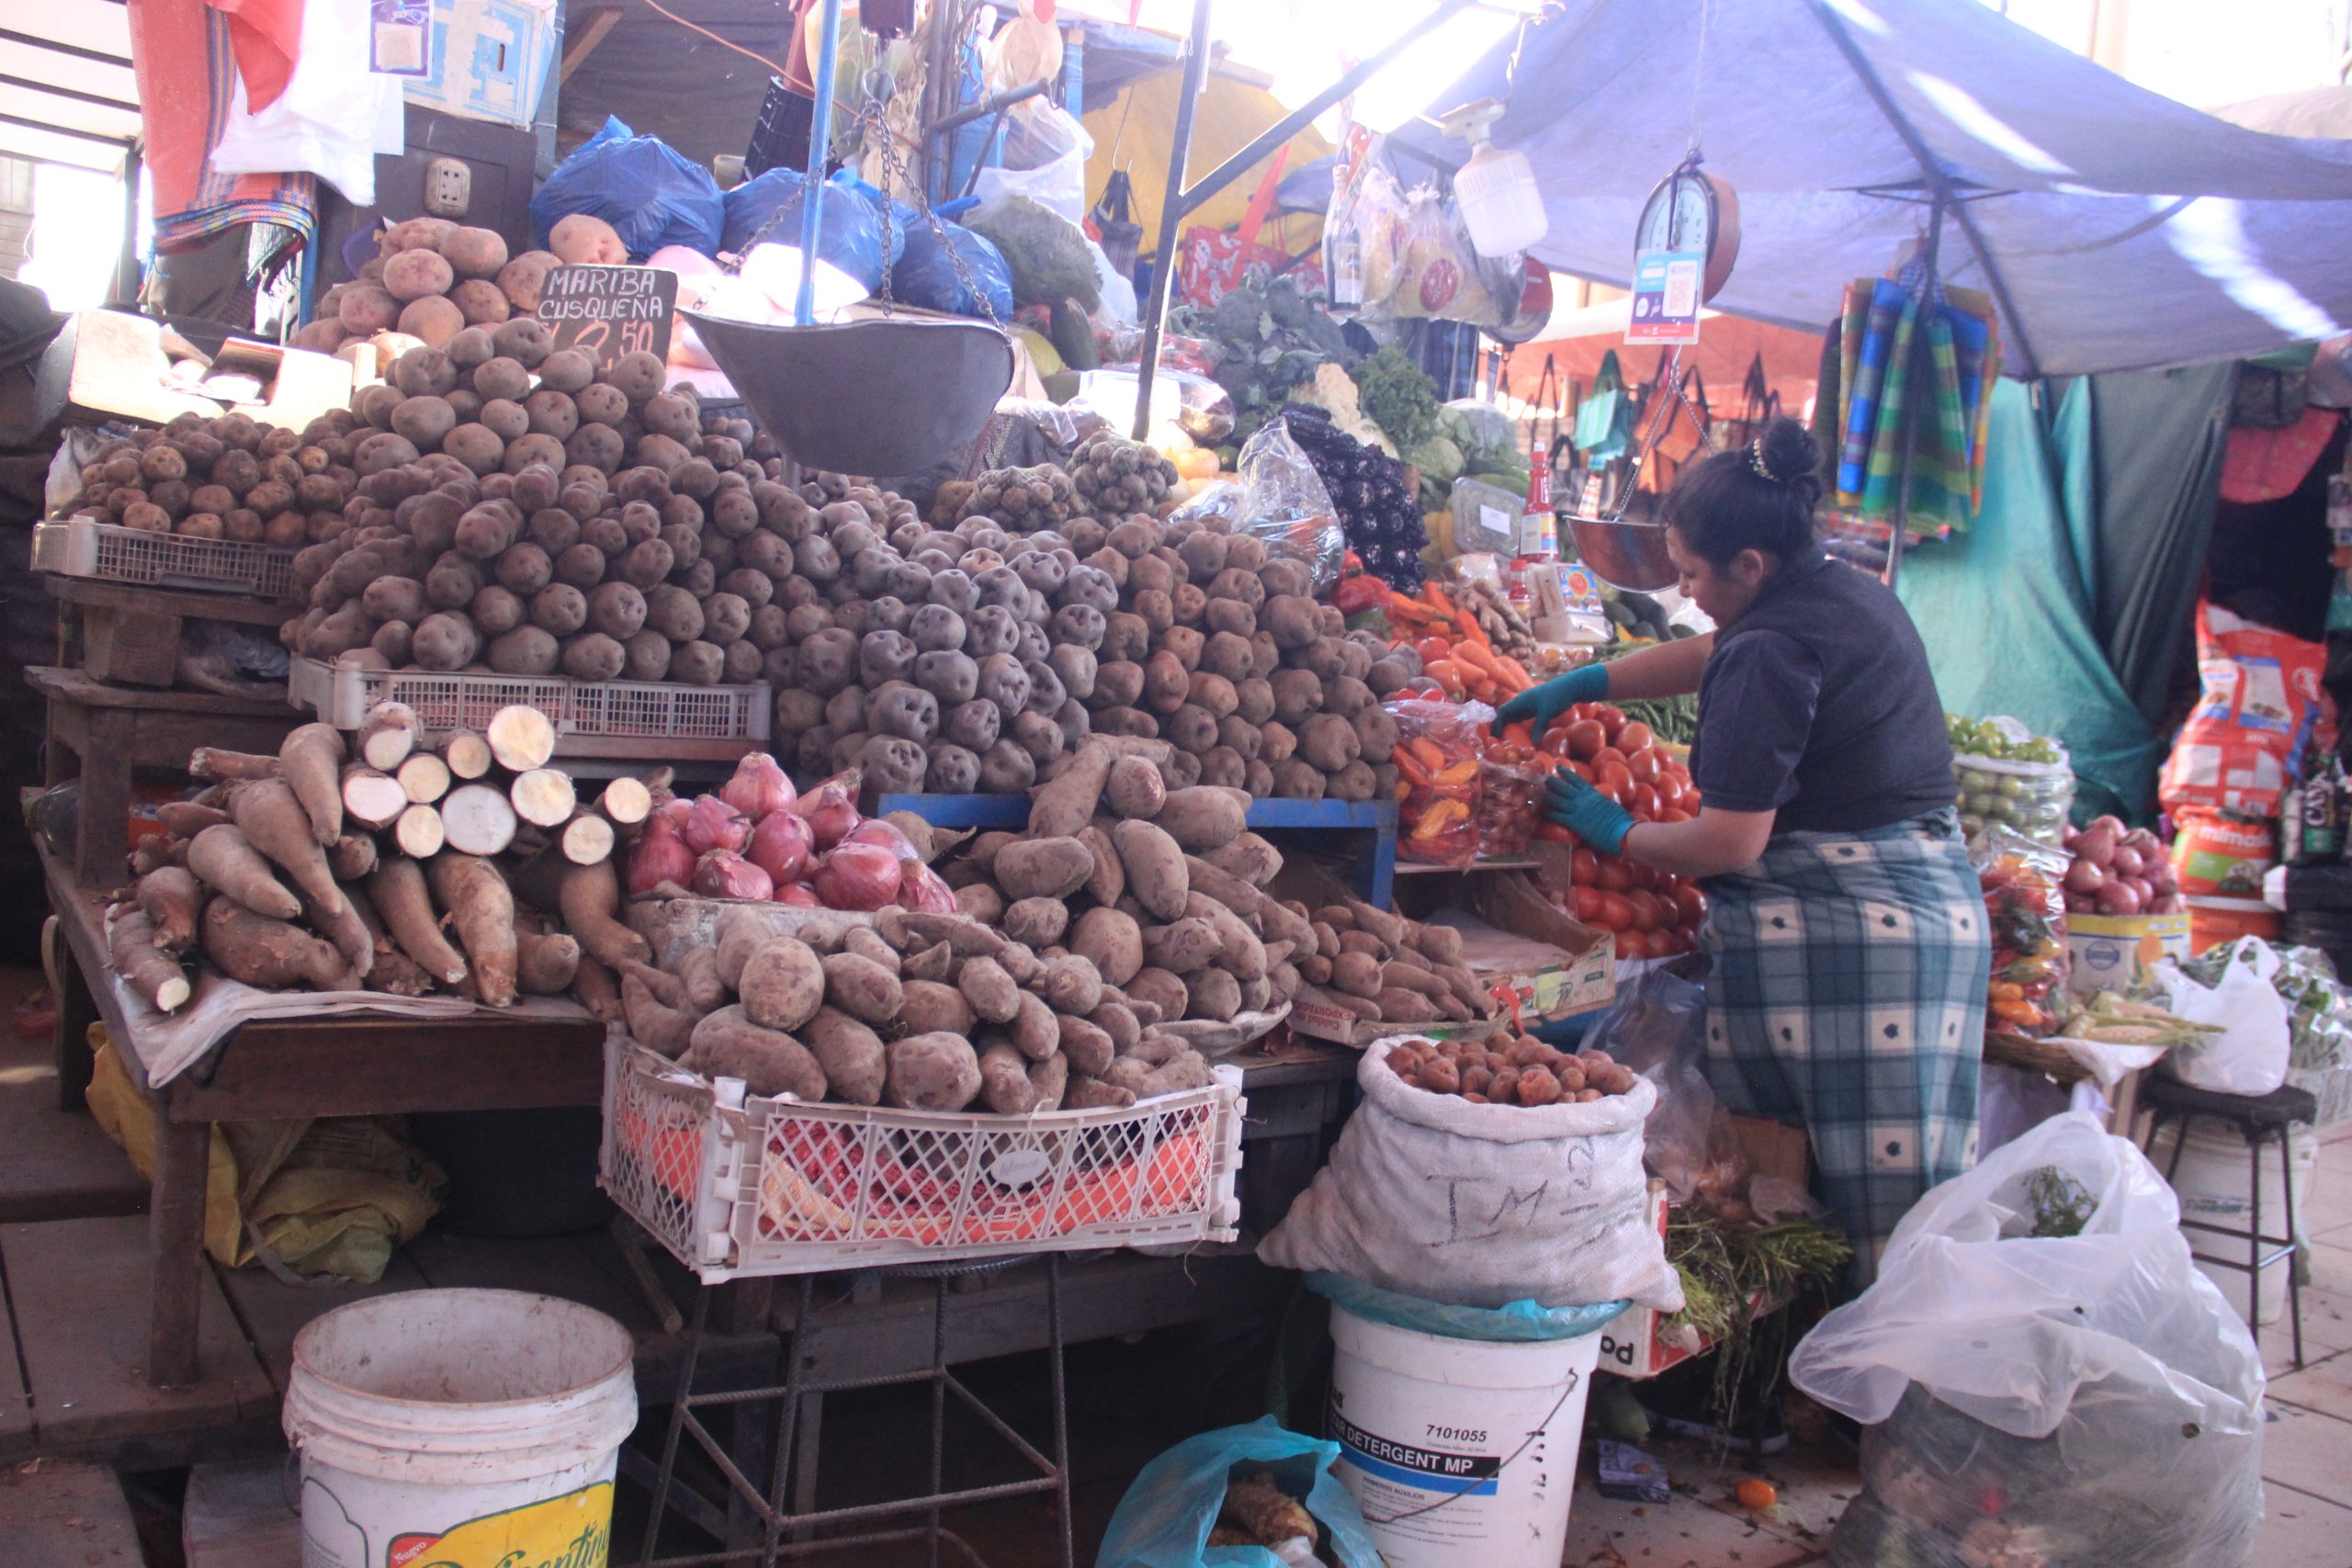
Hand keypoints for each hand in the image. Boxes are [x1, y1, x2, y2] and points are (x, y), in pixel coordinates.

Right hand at [1492, 661, 1609, 741]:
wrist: (1570, 687)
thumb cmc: (1557, 696)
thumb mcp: (1547, 712)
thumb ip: (1539, 727)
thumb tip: (1533, 744)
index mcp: (1521, 700)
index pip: (1503, 712)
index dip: (1497, 723)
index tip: (1494, 736)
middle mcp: (1522, 702)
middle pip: (1506, 714)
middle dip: (1500, 726)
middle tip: (1498, 741)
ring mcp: (1529, 705)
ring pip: (1514, 716)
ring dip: (1509, 726)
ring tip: (1506, 740)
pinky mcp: (1536, 708)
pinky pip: (1522, 717)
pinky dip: (1519, 725)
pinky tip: (1521, 735)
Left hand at [1544, 766, 1632, 856]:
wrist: (1622, 831)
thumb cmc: (1622, 822)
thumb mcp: (1611, 805)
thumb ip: (1602, 801)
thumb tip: (1600, 802)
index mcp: (1593, 793)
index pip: (1577, 780)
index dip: (1566, 773)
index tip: (1558, 767)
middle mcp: (1583, 799)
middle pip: (1563, 787)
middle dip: (1552, 782)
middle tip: (1542, 777)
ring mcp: (1578, 810)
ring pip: (1558, 800)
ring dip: (1547, 795)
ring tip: (1538, 791)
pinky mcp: (1575, 822)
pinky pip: (1558, 816)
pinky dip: (1549, 813)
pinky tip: (1542, 812)